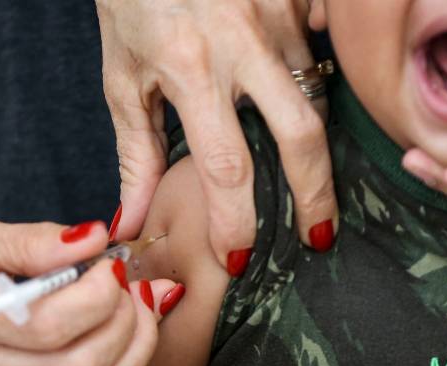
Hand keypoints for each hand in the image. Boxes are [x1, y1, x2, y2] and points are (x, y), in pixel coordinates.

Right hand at [0, 217, 183, 365]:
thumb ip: (34, 240)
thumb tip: (95, 239)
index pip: (50, 325)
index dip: (100, 295)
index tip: (111, 263)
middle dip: (127, 321)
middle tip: (128, 283)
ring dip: (134, 348)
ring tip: (134, 304)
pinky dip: (116, 365)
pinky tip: (114, 328)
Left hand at [97, 0, 337, 271]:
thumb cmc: (132, 1)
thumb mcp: (123, 77)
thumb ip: (136, 154)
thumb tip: (136, 220)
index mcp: (190, 68)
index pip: (226, 166)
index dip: (236, 222)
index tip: (239, 259)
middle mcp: (242, 42)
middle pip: (301, 134)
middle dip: (317, 194)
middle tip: (319, 236)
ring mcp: (279, 14)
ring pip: (317, 94)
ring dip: (313, 139)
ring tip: (305, 170)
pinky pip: (323, 52)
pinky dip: (318, 82)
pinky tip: (304, 97)